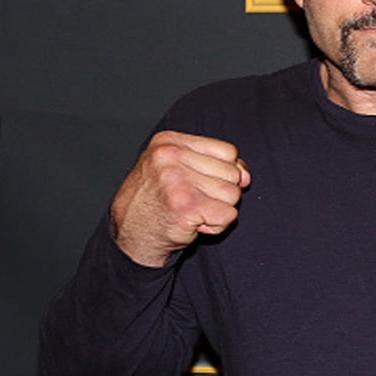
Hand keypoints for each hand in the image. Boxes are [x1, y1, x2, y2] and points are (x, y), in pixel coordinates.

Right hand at [110, 130, 250, 266]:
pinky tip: (195, 224)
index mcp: (169, 141)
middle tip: (193, 201)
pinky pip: (228, 215)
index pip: (228, 151)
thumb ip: (214, 164)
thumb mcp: (177, 169)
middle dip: (219, 193)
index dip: (224, 172)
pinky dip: (216, 226)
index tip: (201, 185)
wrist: (130, 233)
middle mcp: (170, 156)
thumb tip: (245, 175)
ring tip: (192, 212)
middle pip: (232, 173)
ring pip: (232, 194)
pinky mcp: (186, 205)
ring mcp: (177, 180)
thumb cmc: (157, 200)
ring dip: (217, 210)